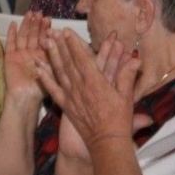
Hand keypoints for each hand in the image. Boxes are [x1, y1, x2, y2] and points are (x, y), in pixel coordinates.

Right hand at [4, 12, 50, 103]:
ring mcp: (20, 54)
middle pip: (34, 35)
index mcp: (42, 56)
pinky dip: (11, 34)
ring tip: (29, 14)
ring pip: (23, 36)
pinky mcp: (10, 57)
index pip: (44, 39)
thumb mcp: (54, 72)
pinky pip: (10, 44)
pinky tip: (13, 24)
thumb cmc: (41, 88)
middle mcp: (31, 53)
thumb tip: (70, 45)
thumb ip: (59, 59)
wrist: (25, 97)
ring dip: (26, 25)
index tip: (49, 19)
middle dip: (36, 24)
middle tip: (39, 13)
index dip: (46, 29)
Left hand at [35, 29, 139, 147]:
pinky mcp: (66, 106)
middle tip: (51, 31)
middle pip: (67, 62)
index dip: (73, 44)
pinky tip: (38, 69)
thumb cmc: (118, 120)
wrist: (105, 142)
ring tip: (43, 43)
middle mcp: (80, 87)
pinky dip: (45, 79)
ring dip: (50, 56)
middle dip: (59, 45)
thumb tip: (136, 59)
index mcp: (95, 82)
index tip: (67, 32)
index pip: (82, 58)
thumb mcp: (126, 97)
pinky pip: (53, 90)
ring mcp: (71, 96)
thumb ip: (127, 76)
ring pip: (59, 72)